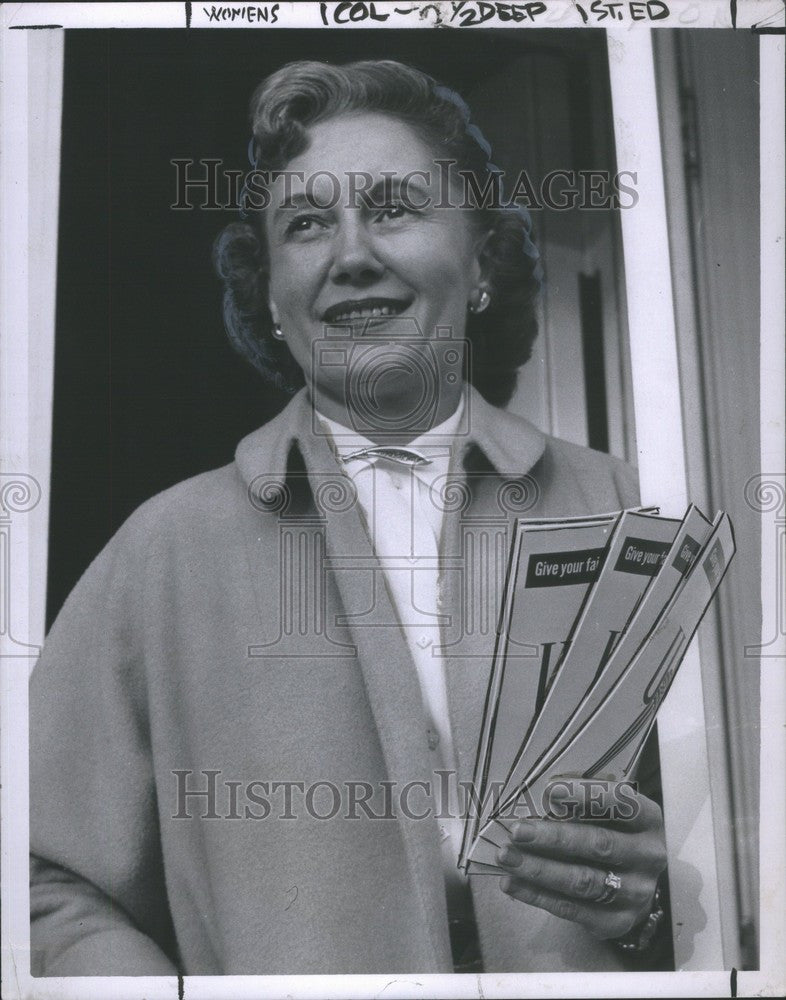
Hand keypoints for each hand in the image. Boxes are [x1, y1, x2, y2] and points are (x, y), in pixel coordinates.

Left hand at [496, 783, 666, 939]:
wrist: (635, 884)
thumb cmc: (614, 833)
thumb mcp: (611, 811)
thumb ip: (585, 800)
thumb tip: (544, 793)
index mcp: (648, 821)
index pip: (623, 804)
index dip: (587, 796)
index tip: (550, 790)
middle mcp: (648, 857)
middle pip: (599, 845)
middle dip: (554, 838)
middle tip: (518, 831)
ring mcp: (636, 893)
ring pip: (583, 881)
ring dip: (539, 869)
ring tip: (507, 857)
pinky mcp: (617, 921)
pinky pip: (572, 909)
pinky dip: (537, 895)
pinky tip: (512, 883)